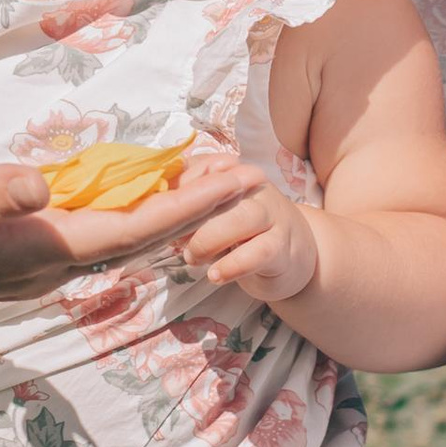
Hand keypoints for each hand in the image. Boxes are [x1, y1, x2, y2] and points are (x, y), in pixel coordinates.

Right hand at [0, 150, 264, 338]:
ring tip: (212, 181)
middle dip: (198, 208)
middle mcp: (54, 263)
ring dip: (171, 211)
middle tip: (251, 176)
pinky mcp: (29, 258)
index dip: (190, 204)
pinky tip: (142, 195)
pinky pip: (100, 236)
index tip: (238, 183)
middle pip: (144, 235)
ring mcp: (43, 266)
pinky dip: (134, 214)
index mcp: (43, 248)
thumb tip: (41, 184)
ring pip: (125, 237)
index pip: (134, 226)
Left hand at [174, 156, 319, 306]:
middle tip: (177, 243)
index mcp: (233, 173)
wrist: (292, 255)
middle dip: (194, 218)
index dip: (180, 193)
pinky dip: (233, 265)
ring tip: (193, 259)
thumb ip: (188, 203)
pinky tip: (215, 275)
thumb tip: (153, 203)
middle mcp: (255, 188)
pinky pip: (259, 251)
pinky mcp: (282, 246)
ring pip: (243, 218)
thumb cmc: (243, 230)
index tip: (161, 213)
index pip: (204, 171)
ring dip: (211, 240)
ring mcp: (272, 216)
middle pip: (224, 191)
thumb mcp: (214, 212)